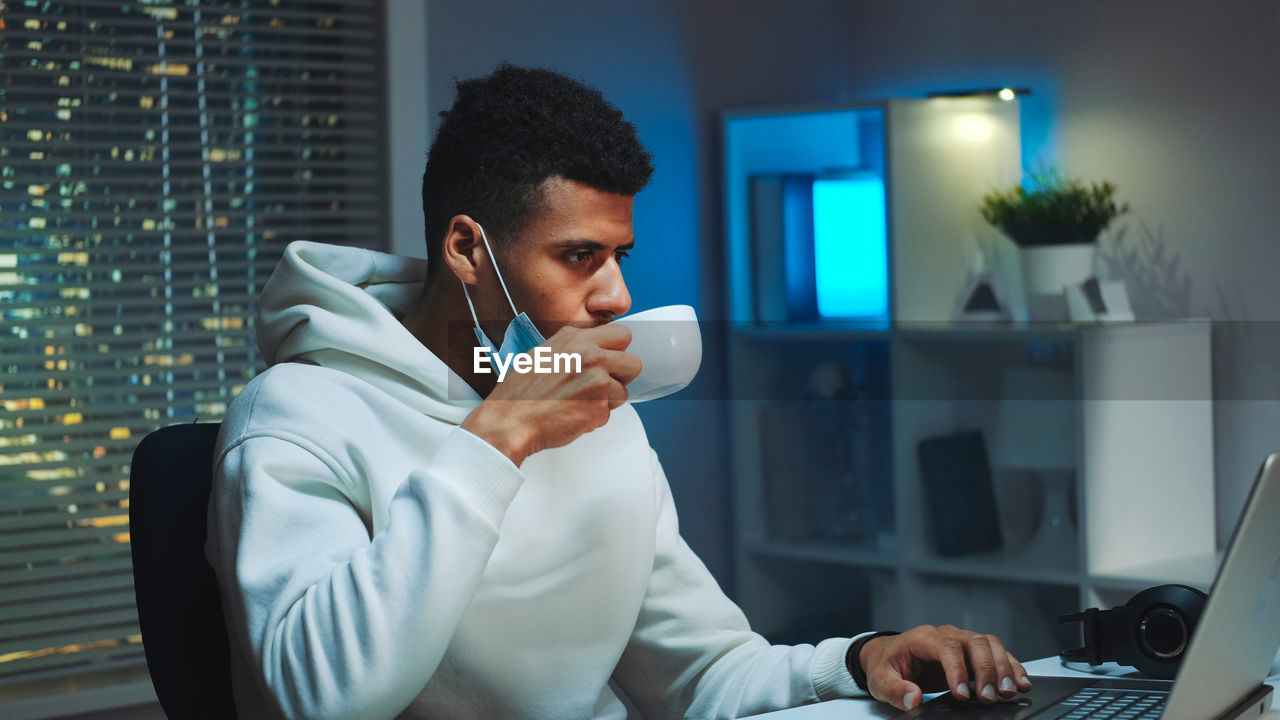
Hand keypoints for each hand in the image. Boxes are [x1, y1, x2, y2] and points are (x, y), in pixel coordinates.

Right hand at [461, 323, 641, 465]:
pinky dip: (595, 418)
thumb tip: (597, 348)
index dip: (616, 351)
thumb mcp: (543, 353)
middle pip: (634, 362)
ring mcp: (597, 381)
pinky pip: (610, 413)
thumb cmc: (519, 393)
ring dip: (608, 400)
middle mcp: (589, 355)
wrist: (508, 421)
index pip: (621, 334)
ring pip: (624, 391)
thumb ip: (574, 347)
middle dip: (621, 376)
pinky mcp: (599, 408)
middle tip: (601, 385)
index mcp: (575, 338)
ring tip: (580, 402)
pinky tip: (573, 414)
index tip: (608, 360)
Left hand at [859, 625, 1032, 710]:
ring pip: (990, 645)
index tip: (962, 694)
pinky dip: (1012, 666)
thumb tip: (913, 698)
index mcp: (923, 638)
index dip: (957, 669)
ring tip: (1010, 691)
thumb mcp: (880, 680)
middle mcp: (946, 634)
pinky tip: (1021, 683)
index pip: (946, 647)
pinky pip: (997, 652)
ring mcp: (962, 641)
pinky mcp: (972, 652)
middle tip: (990, 697)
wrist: (889, 656)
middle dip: (986, 670)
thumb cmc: (886, 665)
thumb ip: (895, 690)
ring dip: (1003, 667)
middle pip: (974, 642)